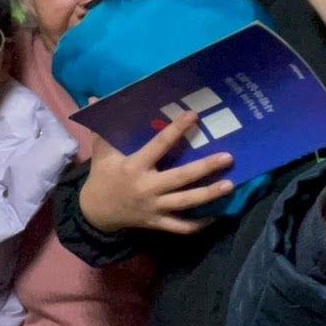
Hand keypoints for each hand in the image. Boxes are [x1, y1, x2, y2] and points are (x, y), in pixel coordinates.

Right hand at [79, 110, 233, 234]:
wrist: (95, 213)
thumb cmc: (102, 176)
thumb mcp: (101, 151)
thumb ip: (101, 126)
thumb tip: (94, 98)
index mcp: (134, 166)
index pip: (159, 145)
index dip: (177, 130)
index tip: (194, 116)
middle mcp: (147, 188)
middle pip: (181, 178)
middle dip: (205, 168)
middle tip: (228, 157)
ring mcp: (154, 207)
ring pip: (185, 203)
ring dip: (209, 194)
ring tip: (230, 185)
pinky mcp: (157, 223)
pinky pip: (180, 226)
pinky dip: (198, 224)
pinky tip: (215, 215)